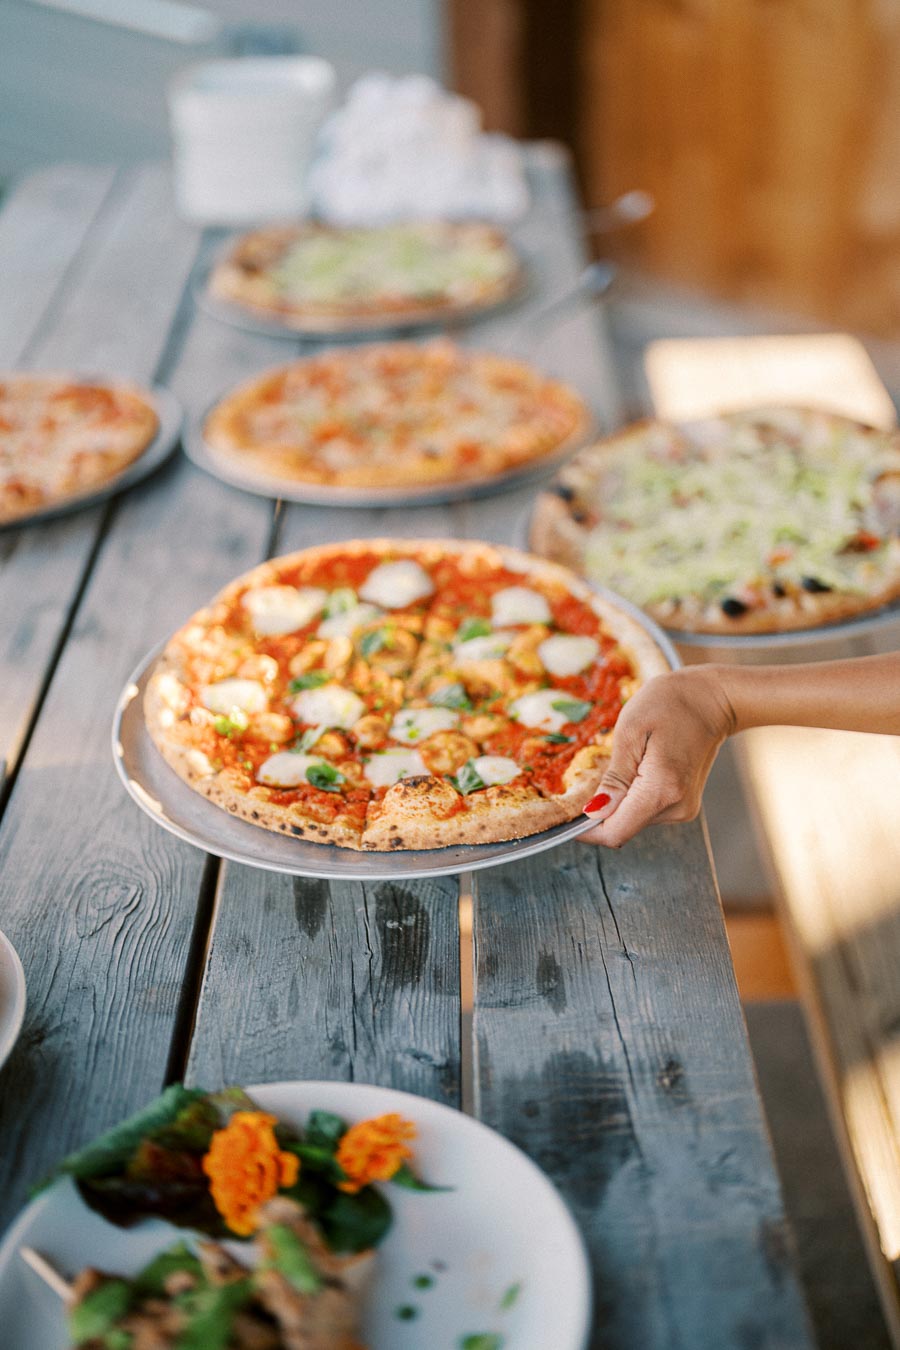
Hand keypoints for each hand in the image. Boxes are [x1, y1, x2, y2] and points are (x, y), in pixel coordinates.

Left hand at [579, 667, 735, 847]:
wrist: (711, 698)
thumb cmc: (669, 704)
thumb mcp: (631, 733)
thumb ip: (614, 778)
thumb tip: (594, 812)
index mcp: (661, 790)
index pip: (615, 832)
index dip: (585, 831)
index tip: (564, 815)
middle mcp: (676, 808)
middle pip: (622, 827)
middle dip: (600, 810)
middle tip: (591, 774)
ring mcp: (683, 809)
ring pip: (633, 819)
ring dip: (617, 800)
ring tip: (624, 762)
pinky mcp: (683, 805)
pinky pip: (646, 810)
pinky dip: (632, 796)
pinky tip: (637, 767)